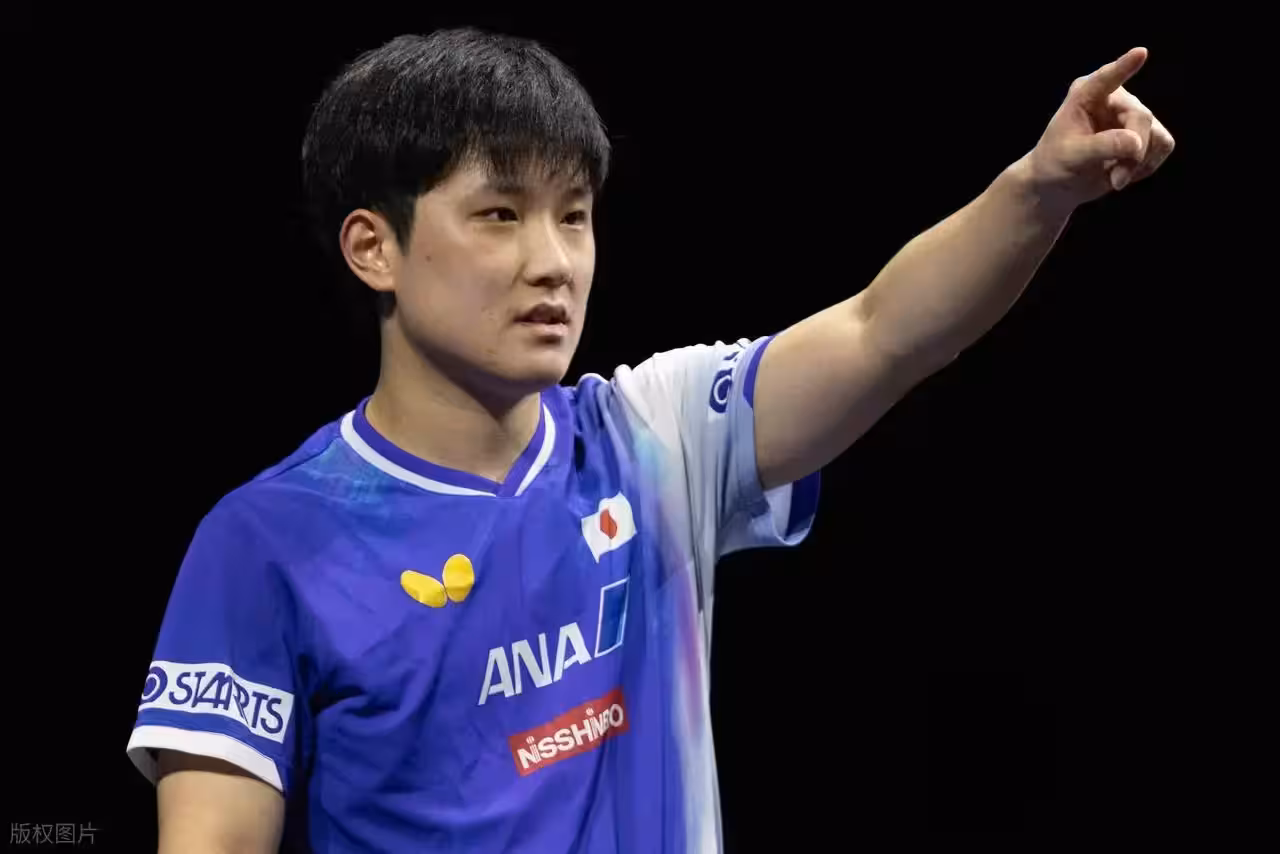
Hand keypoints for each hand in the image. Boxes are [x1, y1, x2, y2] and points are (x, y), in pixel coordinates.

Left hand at [1025, 47, 1175, 208]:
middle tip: (1116, 180)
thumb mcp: (1071, 156)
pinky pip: (1163, 145)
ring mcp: (1132, 114)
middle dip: (1133, 153)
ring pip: (1156, 134)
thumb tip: (1136, 142)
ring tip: (1114, 177)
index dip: (1124, 66)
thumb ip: (1101, 146)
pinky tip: (1125, 172)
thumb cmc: (1056, 163)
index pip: (1106, 78)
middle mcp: (1114, 98)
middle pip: (1141, 118)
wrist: (1060, 183)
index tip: (1140, 53)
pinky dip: (1147, 166)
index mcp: (1086, 95)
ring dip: (1139, 163)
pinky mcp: (1147, 132)